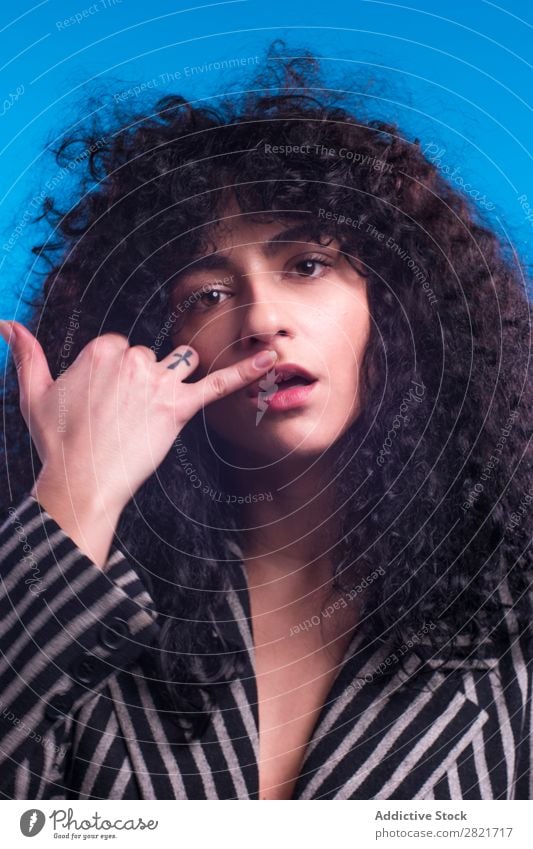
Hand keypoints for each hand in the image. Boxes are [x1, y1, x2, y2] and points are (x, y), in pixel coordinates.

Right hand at [0, 319, 277, 516]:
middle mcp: (131, 358)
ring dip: (172, 381)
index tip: (103, 403)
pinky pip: (219, 384)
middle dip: (141, 383)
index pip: (120, 348)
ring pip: (179, 365)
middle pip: (150, 357)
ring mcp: (158, 382)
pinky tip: (272, 358)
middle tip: (121, 419)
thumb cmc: (57, 441)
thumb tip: (5, 324)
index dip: (114, 379)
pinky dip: (247, 370)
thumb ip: (26, 354)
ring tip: (152, 412)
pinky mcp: (180, 408)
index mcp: (100, 350)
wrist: (81, 479)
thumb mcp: (33, 393)